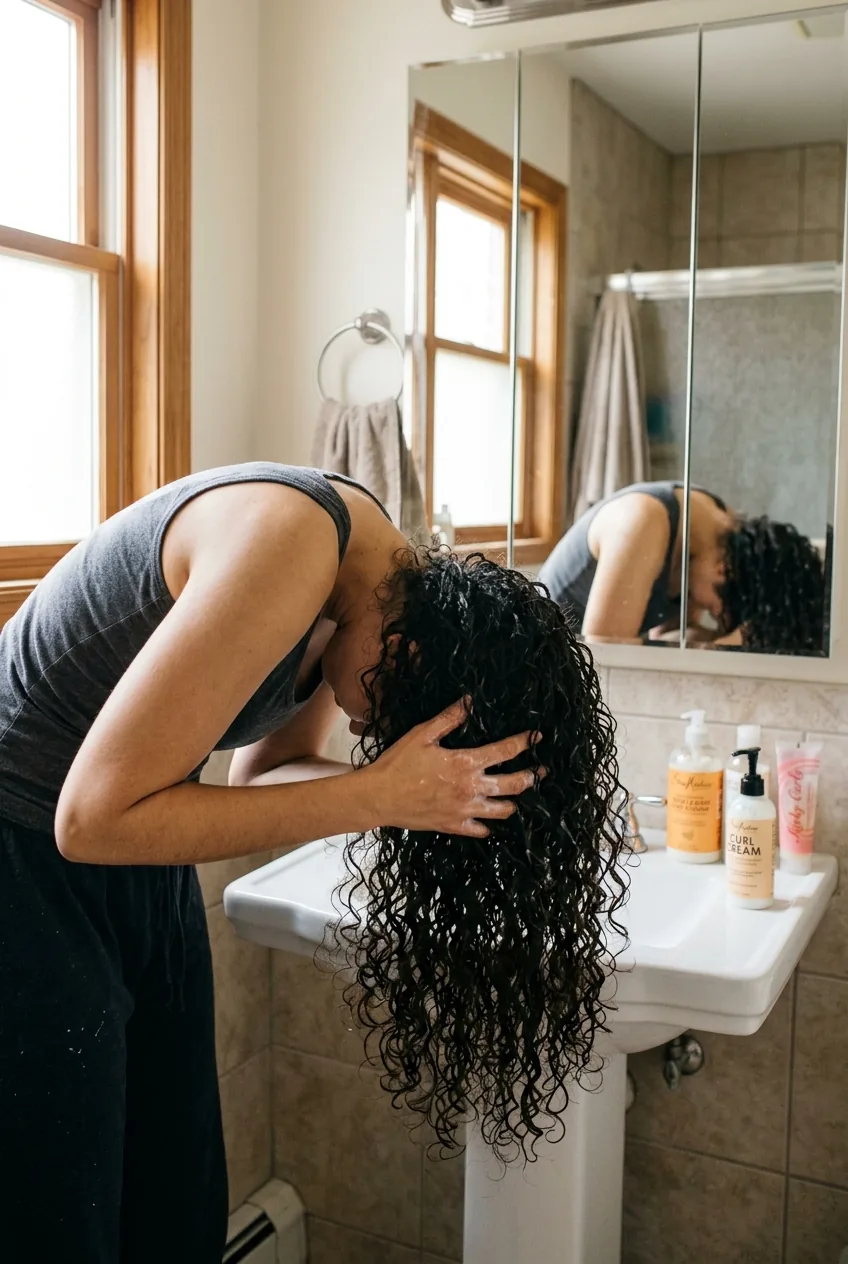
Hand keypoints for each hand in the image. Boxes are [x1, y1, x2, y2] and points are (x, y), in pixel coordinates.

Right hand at [362, 698, 541, 837]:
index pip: (506, 751)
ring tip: (518, 796)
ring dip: (514, 802)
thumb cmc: (398, 763)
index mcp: (466, 763)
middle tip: (541, 771)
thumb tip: (469, 701)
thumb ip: (449, 718)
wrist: (379, 797)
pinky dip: (488, 825)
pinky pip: (480, 830)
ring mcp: (464, 810)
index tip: (537, 737)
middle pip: (513, 784)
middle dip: (532, 776)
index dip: (525, 743)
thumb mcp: (422, 734)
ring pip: (502, 810)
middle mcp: (471, 788)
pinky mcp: (453, 826)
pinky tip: (489, 820)